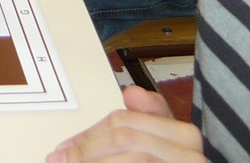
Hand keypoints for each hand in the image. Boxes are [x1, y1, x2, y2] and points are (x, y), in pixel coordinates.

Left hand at [45, 87, 202, 162]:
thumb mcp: (165, 145)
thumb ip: (148, 121)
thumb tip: (131, 92)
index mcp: (184, 135)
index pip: (124, 122)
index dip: (87, 135)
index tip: (62, 149)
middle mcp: (190, 152)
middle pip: (123, 138)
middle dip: (85, 150)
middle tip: (58, 160)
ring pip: (132, 157)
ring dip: (92, 162)